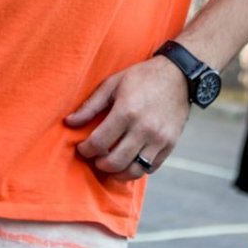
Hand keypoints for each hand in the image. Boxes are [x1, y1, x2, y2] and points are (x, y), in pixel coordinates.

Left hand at [64, 58, 189, 180]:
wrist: (178, 75)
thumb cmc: (142, 76)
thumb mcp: (113, 83)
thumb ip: (90, 105)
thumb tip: (69, 122)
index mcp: (127, 111)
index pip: (99, 142)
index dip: (86, 149)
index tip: (83, 147)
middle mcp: (144, 128)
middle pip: (115, 161)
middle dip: (100, 164)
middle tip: (95, 158)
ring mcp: (159, 138)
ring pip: (134, 170)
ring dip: (117, 172)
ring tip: (110, 164)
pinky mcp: (170, 144)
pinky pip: (150, 168)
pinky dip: (136, 170)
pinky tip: (128, 162)